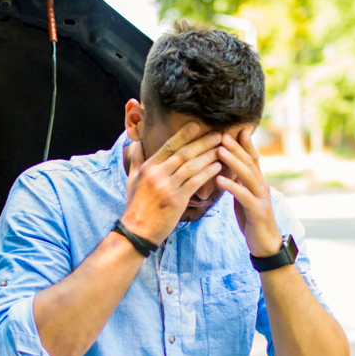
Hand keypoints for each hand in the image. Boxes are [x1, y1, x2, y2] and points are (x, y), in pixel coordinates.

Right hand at [120, 123, 224, 243]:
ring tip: (222, 148)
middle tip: (218, 134)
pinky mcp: (177, 200)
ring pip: (191, 166)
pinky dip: (207, 173)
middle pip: (183, 153)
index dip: (184, 135)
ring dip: (209, 155)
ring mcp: (167, 187)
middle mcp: (158, 174)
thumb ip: (136, 160)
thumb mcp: (132, 179)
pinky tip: (217, 166)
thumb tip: (136, 143)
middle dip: (203, 142)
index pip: (168, 146)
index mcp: (148, 167)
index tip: (197, 125)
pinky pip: (195, 182)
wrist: (137, 230)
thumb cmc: (135, 205)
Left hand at [214, 127, 282, 256]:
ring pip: (248, 175)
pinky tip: (219, 179)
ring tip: (219, 150)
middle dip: (236, 147)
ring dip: (233, 161)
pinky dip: (232, 186)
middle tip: (222, 134)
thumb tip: (227, 170)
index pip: (252, 158)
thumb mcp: (245, 198)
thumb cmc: (252, 220)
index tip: (233, 129)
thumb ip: (239, 183)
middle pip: (250, 162)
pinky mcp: (258, 211)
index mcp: (258, 182)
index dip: (244, 144)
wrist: (266, 245)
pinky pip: (243, 195)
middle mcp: (262, 186)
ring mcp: (261, 198)